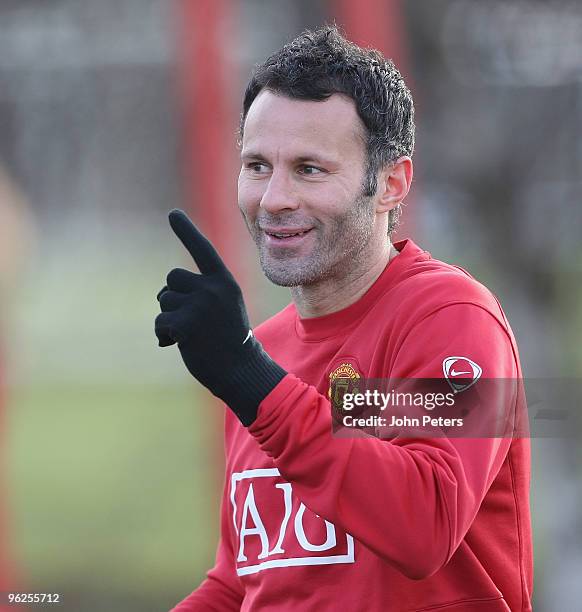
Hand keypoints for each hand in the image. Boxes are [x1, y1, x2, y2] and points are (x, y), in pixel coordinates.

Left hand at [155, 209, 285, 424]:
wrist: (241, 370)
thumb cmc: (230, 339)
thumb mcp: (225, 307)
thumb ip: (204, 290)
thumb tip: (168, 289)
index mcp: (224, 281)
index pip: (202, 249)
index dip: (186, 231)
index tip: (173, 214)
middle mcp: (212, 288)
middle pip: (172, 278)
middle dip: (172, 296)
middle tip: (188, 318)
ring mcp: (199, 305)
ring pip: (163, 299)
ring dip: (168, 317)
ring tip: (188, 334)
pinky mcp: (185, 324)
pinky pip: (159, 321)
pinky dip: (163, 335)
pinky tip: (177, 344)